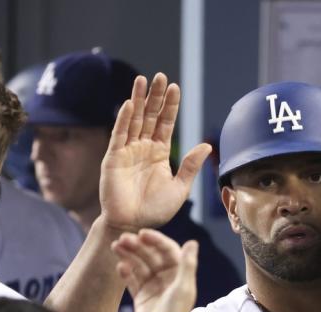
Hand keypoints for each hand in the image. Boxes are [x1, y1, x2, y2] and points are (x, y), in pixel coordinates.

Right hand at [99, 73, 211, 231]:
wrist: (134, 225)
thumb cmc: (155, 210)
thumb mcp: (179, 188)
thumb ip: (190, 166)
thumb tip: (207, 145)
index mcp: (159, 153)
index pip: (165, 123)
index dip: (170, 106)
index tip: (175, 87)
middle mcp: (143, 148)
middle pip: (150, 116)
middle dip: (155, 96)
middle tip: (161, 76)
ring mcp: (127, 151)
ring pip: (134, 120)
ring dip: (138, 100)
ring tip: (143, 80)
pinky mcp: (113, 159)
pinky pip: (119, 135)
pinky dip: (124, 119)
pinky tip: (129, 104)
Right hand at [112, 229, 197, 311]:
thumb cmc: (176, 311)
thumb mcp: (183, 286)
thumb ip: (187, 264)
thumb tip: (192, 242)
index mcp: (178, 272)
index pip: (166, 249)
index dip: (155, 240)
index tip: (142, 233)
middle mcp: (165, 276)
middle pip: (150, 255)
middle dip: (137, 246)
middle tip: (122, 238)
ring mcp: (152, 284)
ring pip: (138, 265)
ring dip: (128, 255)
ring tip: (115, 246)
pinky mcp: (141, 294)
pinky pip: (131, 280)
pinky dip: (125, 272)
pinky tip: (119, 266)